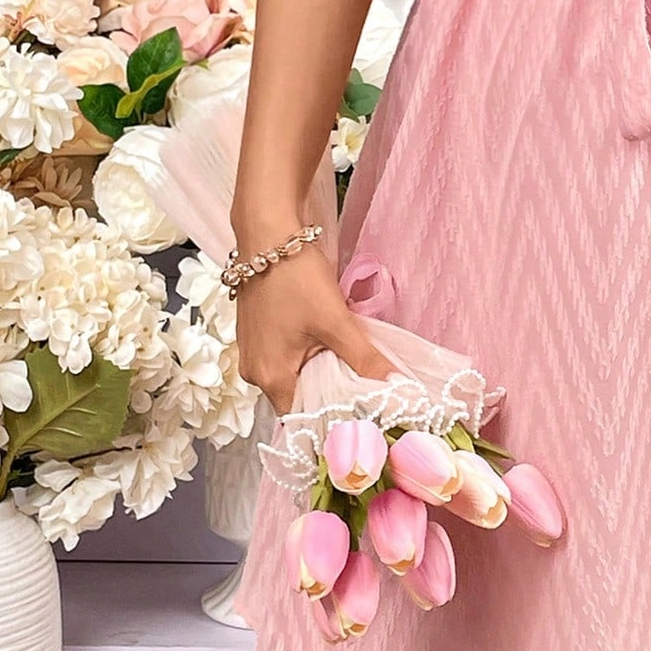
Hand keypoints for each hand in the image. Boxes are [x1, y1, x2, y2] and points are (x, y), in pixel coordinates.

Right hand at [235, 243, 392, 415]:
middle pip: (299, 396)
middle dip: (331, 392)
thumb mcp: (336, 321)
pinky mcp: (257, 333)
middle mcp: (255, 371)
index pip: (303, 416)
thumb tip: (396, 387)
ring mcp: (254, 352)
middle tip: (364, 388)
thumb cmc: (296, 278)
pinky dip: (307, 354)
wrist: (267, 234)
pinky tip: (329, 343)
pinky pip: (285, 356)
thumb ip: (365, 359)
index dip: (334, 414)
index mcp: (269, 377)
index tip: (363, 413)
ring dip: (321, 370)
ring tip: (351, 363)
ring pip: (294, 374)